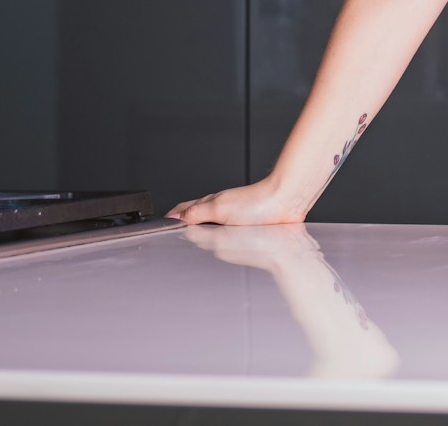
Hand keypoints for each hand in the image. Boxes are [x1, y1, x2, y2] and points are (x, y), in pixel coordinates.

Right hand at [166, 177, 306, 225]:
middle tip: (172, 232)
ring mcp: (234, 219)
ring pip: (211, 225)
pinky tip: (219, 243)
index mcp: (211, 204)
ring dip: (200, 231)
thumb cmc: (259, 203)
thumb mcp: (220, 208)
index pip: (184, 210)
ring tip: (190, 239)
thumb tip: (177, 218)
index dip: (172, 217)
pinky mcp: (247, 229)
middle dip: (183, 224)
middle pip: (196, 217)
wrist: (286, 203)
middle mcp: (222, 210)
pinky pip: (227, 234)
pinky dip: (218, 238)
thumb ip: (197, 213)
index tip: (161, 225)